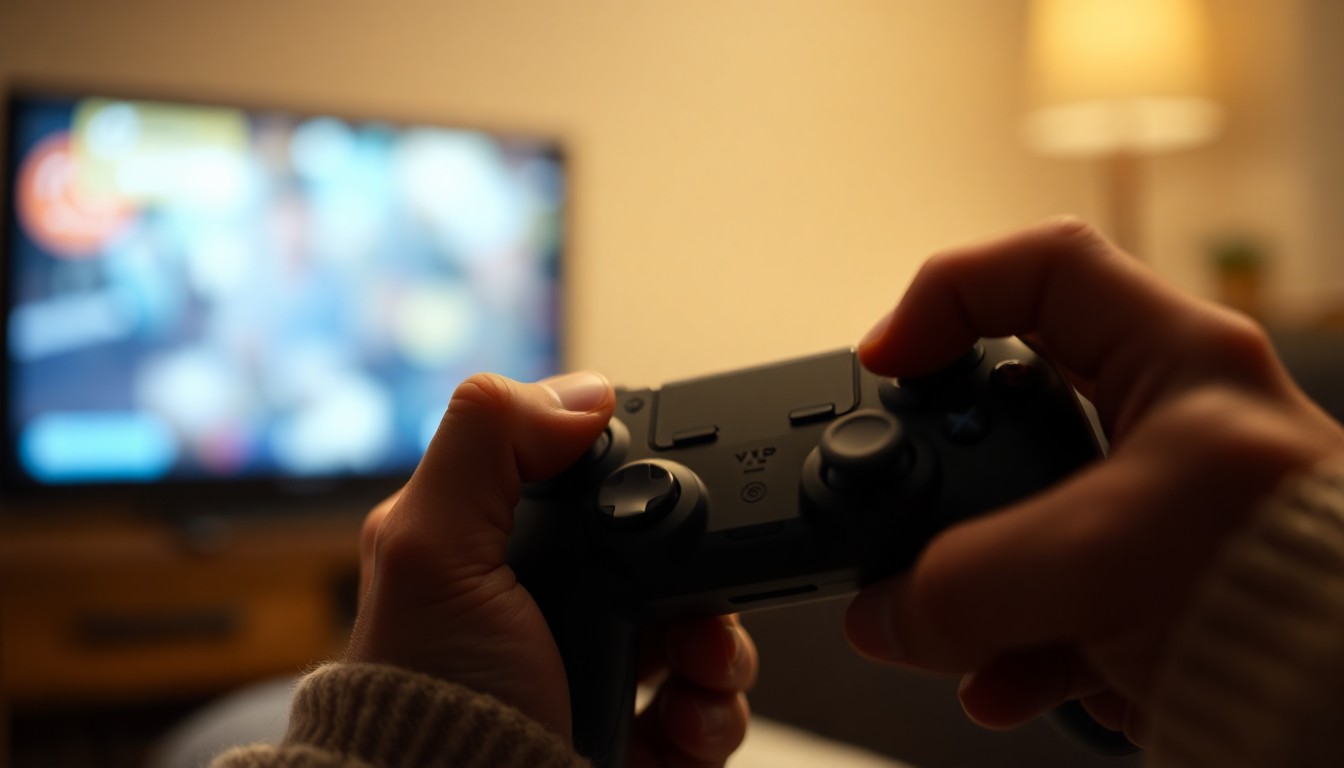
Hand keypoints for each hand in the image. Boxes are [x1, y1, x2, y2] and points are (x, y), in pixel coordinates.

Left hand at [347, 372, 756, 766]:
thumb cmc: (425, 709)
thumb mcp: (431, 552)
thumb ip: (487, 445)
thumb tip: (584, 392)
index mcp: (505, 552)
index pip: (603, 488)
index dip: (651, 490)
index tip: (678, 505)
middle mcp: (556, 608)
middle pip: (671, 561)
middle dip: (706, 582)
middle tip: (700, 611)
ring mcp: (601, 673)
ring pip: (706, 632)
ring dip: (722, 650)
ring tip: (698, 676)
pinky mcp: (637, 733)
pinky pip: (711, 705)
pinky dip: (717, 712)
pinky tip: (687, 722)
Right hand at [845, 218, 1343, 742]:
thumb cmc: (1301, 594)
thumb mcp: (1096, 563)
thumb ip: (962, 582)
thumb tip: (884, 608)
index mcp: (1180, 363)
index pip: (1043, 269)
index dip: (947, 295)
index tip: (889, 358)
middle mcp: (1172, 424)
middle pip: (1016, 405)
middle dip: (949, 464)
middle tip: (906, 501)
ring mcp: (1162, 512)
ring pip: (1028, 516)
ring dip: (973, 575)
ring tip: (941, 621)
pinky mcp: (1159, 590)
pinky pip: (1059, 601)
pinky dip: (1016, 642)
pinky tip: (998, 680)